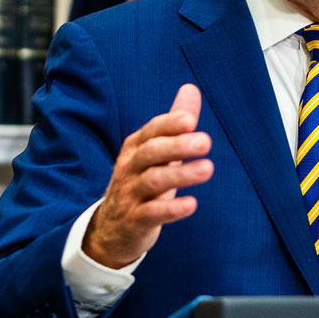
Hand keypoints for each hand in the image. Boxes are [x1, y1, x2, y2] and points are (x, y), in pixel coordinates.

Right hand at [83, 84, 213, 268]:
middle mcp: (130, 168)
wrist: (111, 229)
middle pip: (151, 153)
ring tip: (208, 169)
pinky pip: (152, 214)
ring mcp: (130, 195)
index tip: (190, 120)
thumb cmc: (140, 183)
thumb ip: (174, 124)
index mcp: (136, 148)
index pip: (151, 131)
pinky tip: (192, 204)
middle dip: (177, 146)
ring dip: (181, 175)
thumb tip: (191, 88)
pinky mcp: (135, 221)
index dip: (169, 125)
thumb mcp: (155, 153)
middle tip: (205, 142)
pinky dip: (172, 209)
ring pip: (153, 181)